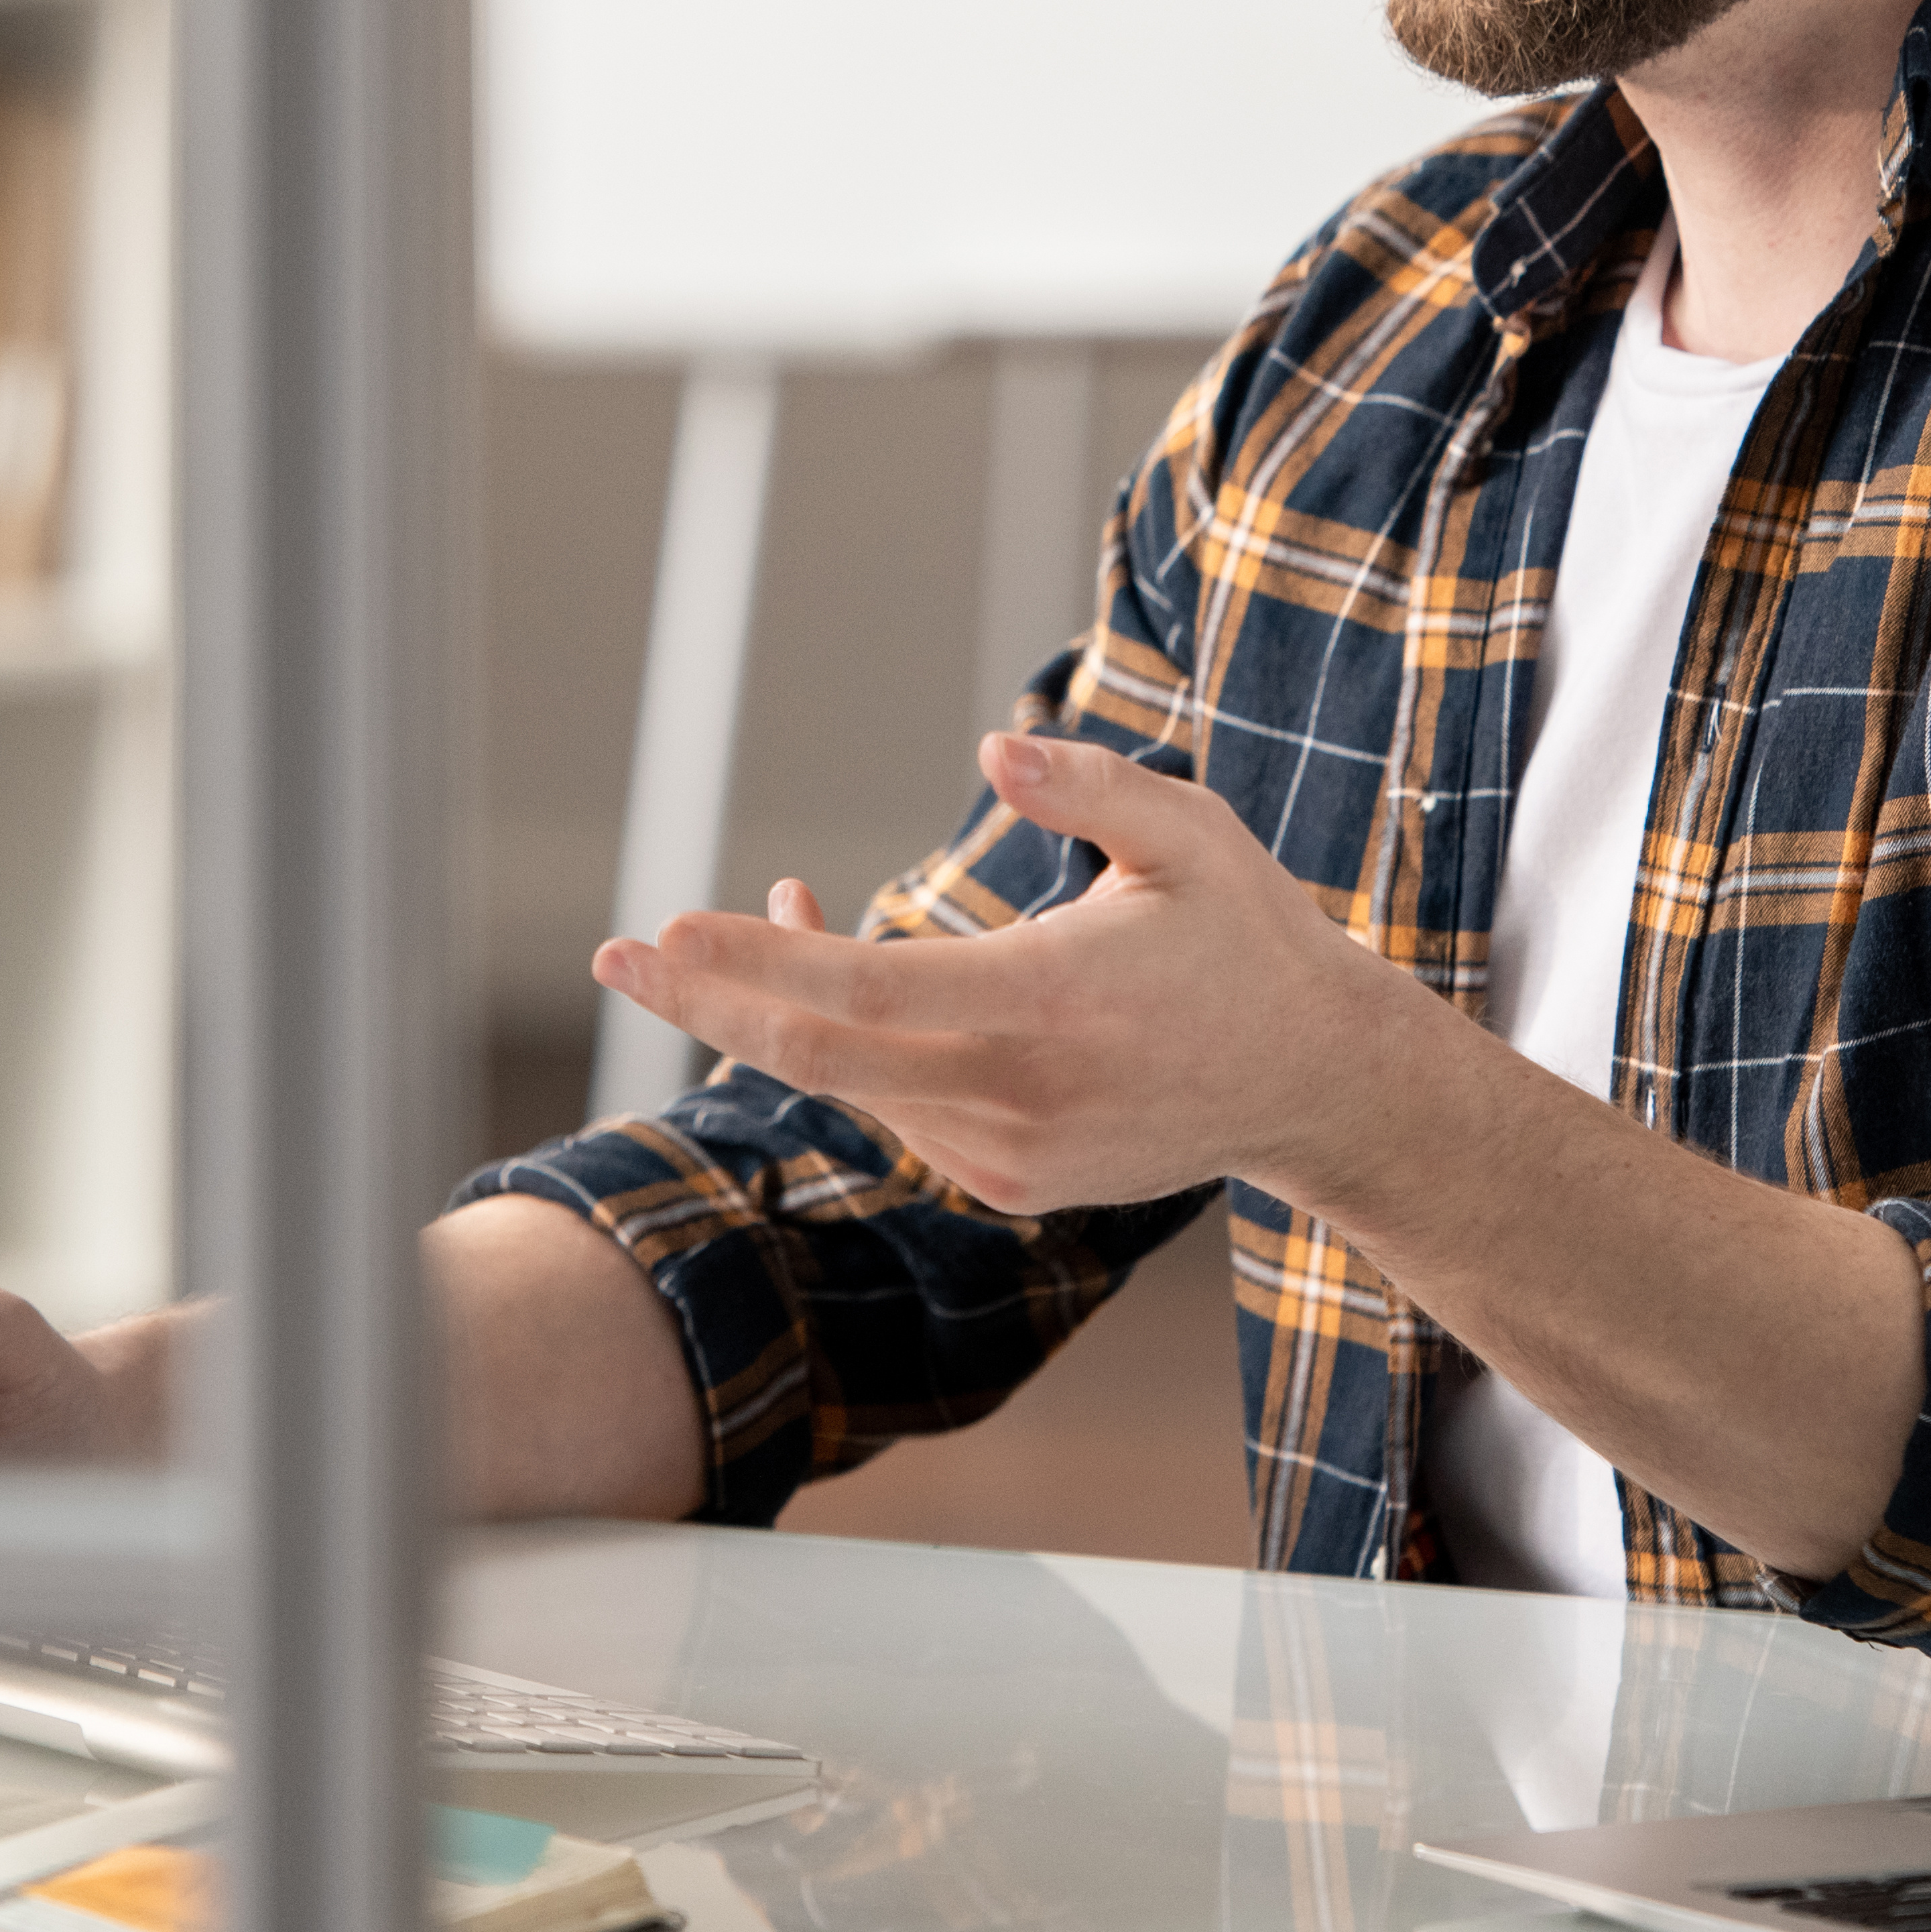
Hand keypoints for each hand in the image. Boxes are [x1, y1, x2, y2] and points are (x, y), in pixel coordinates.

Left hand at [587, 728, 1456, 1215]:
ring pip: (856, 1082)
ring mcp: (1011, 1155)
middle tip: (615, 955)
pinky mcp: (1011, 1186)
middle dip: (709, 999)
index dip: (755, 960)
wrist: (1315, 1084)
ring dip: (785, 1007)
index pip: (863, 989)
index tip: (665, 928)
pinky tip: (837, 975)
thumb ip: (1091, 789)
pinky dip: (850, 1050)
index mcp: (1051, 1001)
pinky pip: (898, 1111)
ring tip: (752, 915)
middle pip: (822, 1055)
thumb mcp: (1190, 834)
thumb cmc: (1247, 938)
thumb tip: (995, 745)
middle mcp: (1019, 1094)